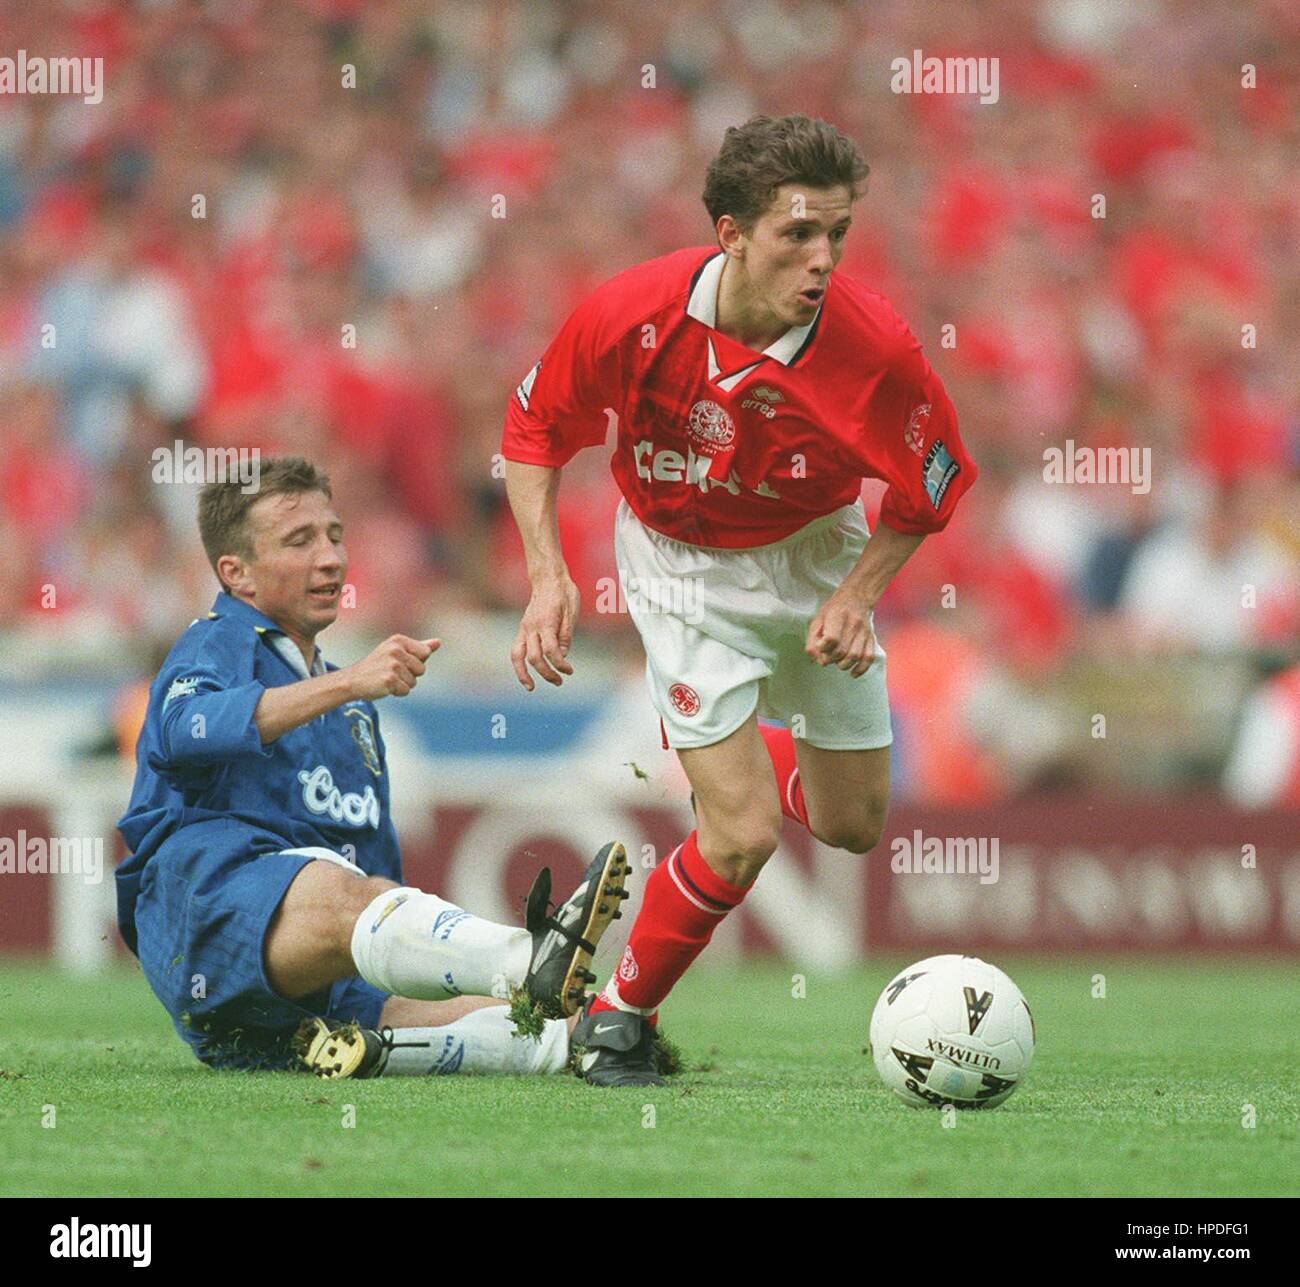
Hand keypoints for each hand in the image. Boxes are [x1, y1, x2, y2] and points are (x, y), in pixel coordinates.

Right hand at [345, 635, 440, 699]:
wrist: (353, 680)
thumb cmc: (378, 666)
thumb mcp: (397, 652)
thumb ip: (419, 647)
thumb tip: (438, 642)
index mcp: (399, 640)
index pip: (425, 653)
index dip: (415, 662)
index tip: (399, 661)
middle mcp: (396, 650)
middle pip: (421, 670)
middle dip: (410, 675)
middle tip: (391, 672)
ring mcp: (393, 665)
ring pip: (414, 682)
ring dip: (402, 684)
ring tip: (387, 679)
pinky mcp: (390, 680)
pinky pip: (406, 691)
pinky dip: (397, 692)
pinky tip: (384, 686)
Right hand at [511, 575, 578, 689]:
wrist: (548, 578)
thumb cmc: (563, 593)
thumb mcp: (572, 612)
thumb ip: (566, 635)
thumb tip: (562, 656)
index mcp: (546, 622)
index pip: (551, 651)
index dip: (560, 665)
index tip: (570, 671)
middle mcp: (531, 627)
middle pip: (534, 657)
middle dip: (546, 673)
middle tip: (559, 682)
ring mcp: (524, 628)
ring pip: (517, 656)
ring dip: (523, 674)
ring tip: (530, 688)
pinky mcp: (522, 629)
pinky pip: (516, 650)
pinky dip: (519, 664)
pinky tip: (526, 674)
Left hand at [806, 585, 877, 677]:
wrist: (857, 598)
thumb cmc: (834, 610)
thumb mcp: (818, 620)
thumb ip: (812, 640)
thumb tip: (817, 660)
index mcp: (838, 616)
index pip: (832, 639)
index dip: (823, 648)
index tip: (821, 646)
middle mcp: (853, 624)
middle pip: (842, 651)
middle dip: (830, 659)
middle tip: (827, 656)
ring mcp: (864, 632)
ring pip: (855, 656)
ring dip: (843, 664)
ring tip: (837, 660)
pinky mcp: (871, 639)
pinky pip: (869, 658)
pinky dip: (860, 669)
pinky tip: (852, 673)